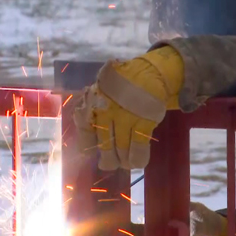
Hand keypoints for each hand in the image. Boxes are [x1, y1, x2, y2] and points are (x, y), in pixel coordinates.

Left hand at [73, 46, 183, 169]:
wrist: (149, 72)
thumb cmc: (122, 86)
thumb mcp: (102, 92)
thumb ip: (92, 112)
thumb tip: (87, 141)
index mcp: (93, 102)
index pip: (85, 131)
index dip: (87, 147)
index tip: (91, 155)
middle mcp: (106, 111)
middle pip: (104, 145)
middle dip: (109, 160)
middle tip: (112, 163)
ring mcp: (126, 117)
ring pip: (121, 149)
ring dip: (125, 161)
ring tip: (127, 164)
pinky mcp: (144, 121)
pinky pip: (138, 146)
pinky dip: (138, 158)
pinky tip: (138, 162)